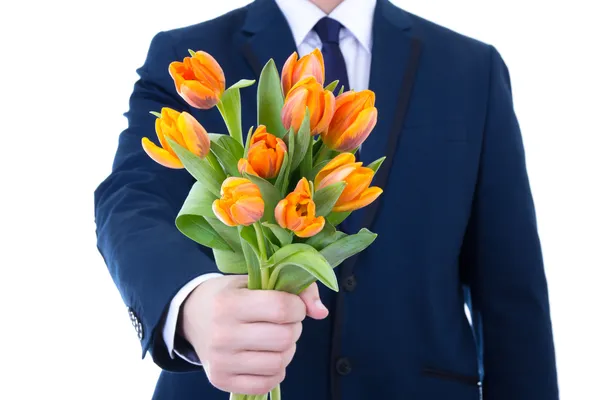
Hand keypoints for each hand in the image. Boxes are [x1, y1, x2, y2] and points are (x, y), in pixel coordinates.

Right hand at [180, 275, 327, 394]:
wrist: (191, 317)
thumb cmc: (230, 295)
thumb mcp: (255, 280)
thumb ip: (294, 289)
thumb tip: (322, 312)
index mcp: (228, 303)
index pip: (281, 308)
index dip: (297, 307)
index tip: (292, 305)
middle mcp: (222, 334)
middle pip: (284, 338)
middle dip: (294, 328)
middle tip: (284, 322)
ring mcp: (221, 361)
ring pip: (279, 363)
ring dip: (287, 350)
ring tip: (275, 339)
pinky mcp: (221, 380)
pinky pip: (266, 383)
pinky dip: (276, 370)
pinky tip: (267, 356)